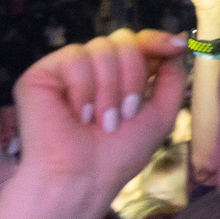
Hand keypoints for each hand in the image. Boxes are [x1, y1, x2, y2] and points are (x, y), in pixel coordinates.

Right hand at [11, 31, 186, 200]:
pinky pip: (74, 56)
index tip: (177, 45)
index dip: (157, 39)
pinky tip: (79, 115)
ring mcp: (66, 71)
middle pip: (124, 40)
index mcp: (119, 76)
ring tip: (102, 122)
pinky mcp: (40, 74)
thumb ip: (171, 78)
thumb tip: (178, 41)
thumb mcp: (159, 114)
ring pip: (102, 47)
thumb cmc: (118, 154)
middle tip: (125, 114)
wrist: (82, 179)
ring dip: (109, 89)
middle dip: (133, 76)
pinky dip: (83, 88)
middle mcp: (93, 69)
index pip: (139, 42)